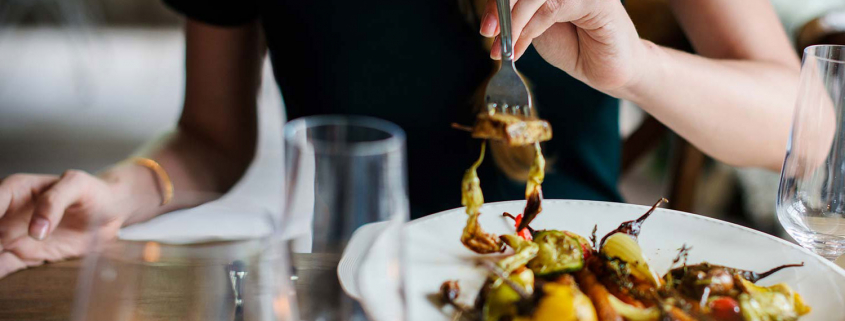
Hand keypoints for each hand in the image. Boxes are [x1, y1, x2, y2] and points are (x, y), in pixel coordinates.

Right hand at [0, 170, 125, 277]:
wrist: (109, 211)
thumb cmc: (91, 191)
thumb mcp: (77, 185)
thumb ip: (55, 201)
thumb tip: (36, 231)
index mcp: (15, 190)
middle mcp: (7, 214)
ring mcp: (12, 236)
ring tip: (0, 258)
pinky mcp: (23, 255)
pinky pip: (2, 266)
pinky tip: (0, 275)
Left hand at [480, 0, 648, 94]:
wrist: (608, 71)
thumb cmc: (576, 47)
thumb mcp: (536, 29)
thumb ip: (519, 15)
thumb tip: (492, 13)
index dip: (497, 2)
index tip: (486, 25)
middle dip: (501, 7)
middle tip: (488, 31)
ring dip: (513, 22)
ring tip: (502, 46)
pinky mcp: (595, 0)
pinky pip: (552, 7)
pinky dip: (530, 29)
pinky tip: (519, 48)